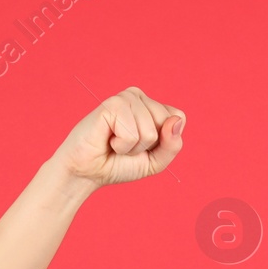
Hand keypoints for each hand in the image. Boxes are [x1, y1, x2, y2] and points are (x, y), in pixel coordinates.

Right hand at [51, 87, 185, 188]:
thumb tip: (176, 120)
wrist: (88, 172)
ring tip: (116, 143)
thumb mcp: (156, 161)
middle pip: (166, 123)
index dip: (164, 141)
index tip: (142, 145)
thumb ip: (173, 144)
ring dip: (133, 148)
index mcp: (151, 105)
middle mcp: (138, 96)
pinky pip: (132, 134)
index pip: (179, 118)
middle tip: (126, 144)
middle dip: (148, 145)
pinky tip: (108, 140)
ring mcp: (125, 98)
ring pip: (150, 132)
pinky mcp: (112, 104)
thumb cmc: (120, 164)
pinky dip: (122, 146)